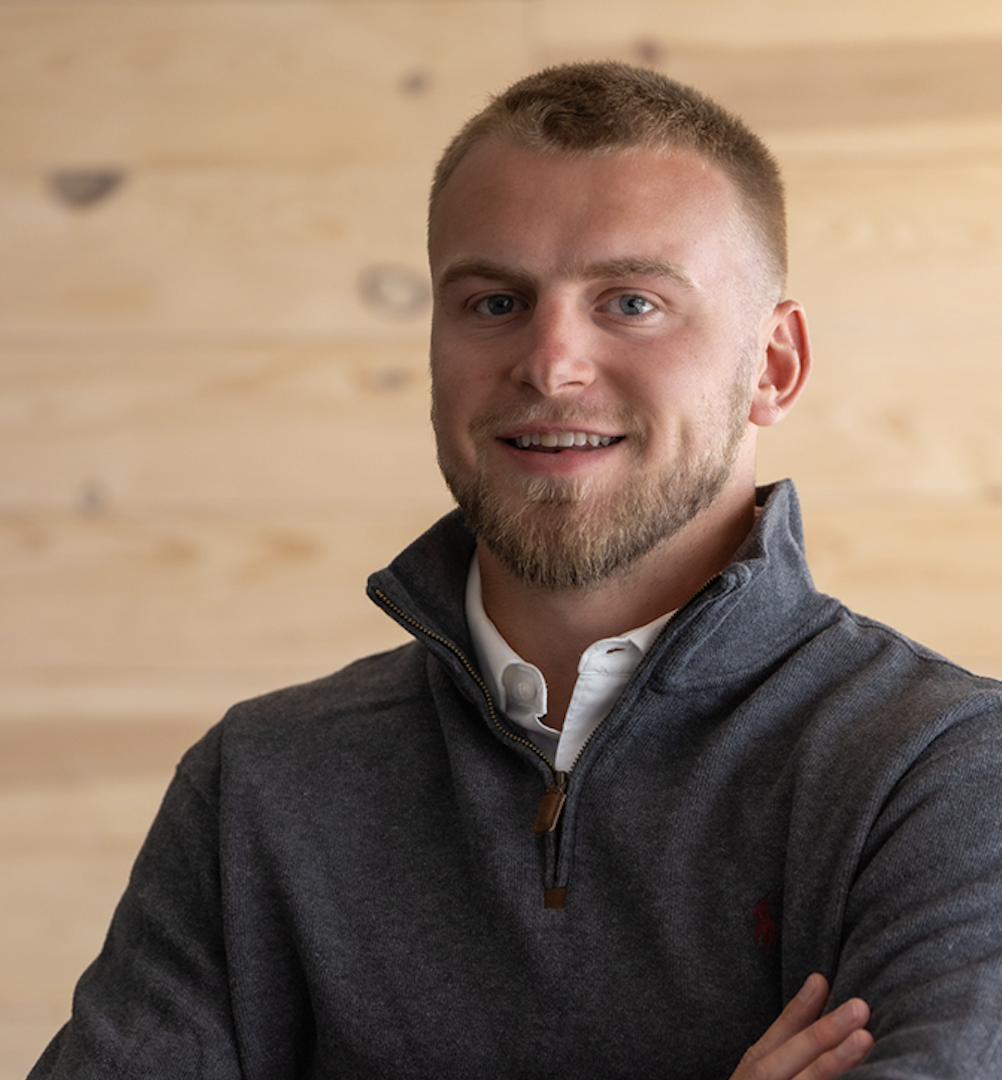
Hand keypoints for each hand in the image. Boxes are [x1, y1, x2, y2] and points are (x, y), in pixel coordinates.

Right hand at [730, 973, 872, 1079]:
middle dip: (826, 1034)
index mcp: (755, 1071)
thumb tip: (819, 982)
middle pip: (797, 1062)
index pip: (779, 1036)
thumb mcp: (763, 1064)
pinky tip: (864, 1078)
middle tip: (859, 1008)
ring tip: (866, 1040)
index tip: (823, 981)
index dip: (801, 1010)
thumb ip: (790, 1028)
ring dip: (836, 1064)